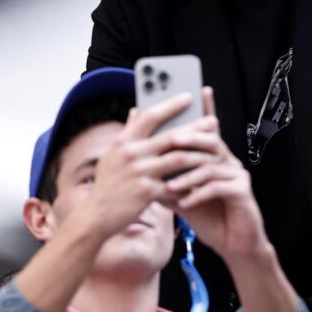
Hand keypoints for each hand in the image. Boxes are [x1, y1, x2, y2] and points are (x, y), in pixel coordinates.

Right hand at [84, 92, 218, 239]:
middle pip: (171, 135)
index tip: (189, 96)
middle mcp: (131, 154)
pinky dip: (191, 182)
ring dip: (200, 155)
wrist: (96, 215)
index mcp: (124, 141)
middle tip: (212, 122)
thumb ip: (127, 131)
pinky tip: (204, 180)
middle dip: (196, 127)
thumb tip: (136, 110)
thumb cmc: (107, 183)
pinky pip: (176, 184)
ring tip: (215, 151)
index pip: (151, 115)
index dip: (171, 104)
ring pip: (179, 158)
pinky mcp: (147, 193)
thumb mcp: (112, 154)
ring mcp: (140, 173)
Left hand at [167, 88, 269, 262]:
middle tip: (170, 139)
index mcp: (214, 157)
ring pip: (211, 165)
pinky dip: (198, 193)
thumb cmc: (208, 215)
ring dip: (188, 174)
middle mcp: (228, 160)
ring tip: (169, 184)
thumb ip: (167, 177)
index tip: (199, 88)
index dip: (206, 108)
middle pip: (210, 141)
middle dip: (189, 138)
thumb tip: (141, 165)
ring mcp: (237, 174)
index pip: (208, 129)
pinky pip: (218, 187)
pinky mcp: (242, 191)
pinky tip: (184, 202)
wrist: (233, 242)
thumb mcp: (183, 194)